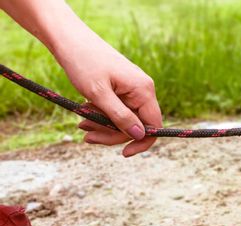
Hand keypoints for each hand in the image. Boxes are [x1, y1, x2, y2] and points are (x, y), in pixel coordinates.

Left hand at [60, 39, 161, 156]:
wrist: (68, 38)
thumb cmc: (83, 62)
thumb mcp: (99, 94)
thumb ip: (120, 116)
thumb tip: (139, 135)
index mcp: (143, 90)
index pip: (153, 125)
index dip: (141, 142)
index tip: (124, 153)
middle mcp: (142, 90)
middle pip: (136, 125)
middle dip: (112, 134)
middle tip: (86, 137)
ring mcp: (132, 89)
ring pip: (124, 118)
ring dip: (103, 125)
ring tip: (81, 125)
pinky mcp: (121, 88)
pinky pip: (116, 109)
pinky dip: (101, 115)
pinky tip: (84, 113)